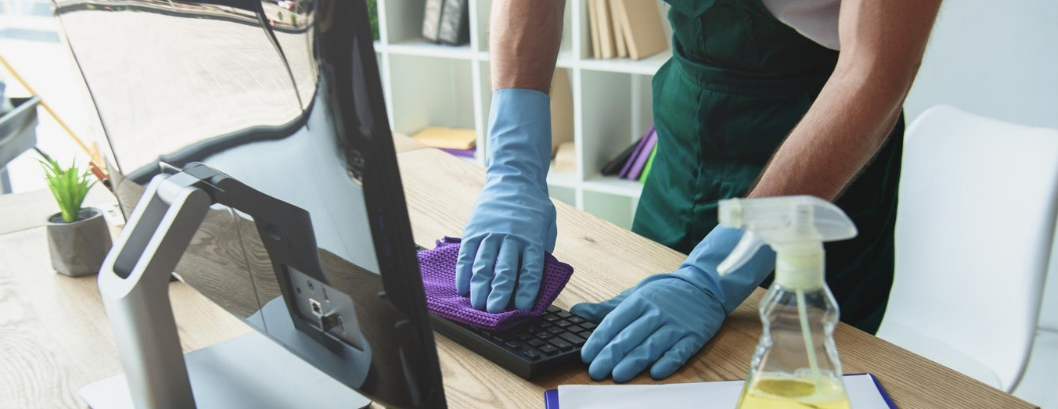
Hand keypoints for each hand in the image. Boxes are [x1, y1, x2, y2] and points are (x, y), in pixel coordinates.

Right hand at [456, 89, 556, 312]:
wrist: (513, 179)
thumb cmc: (533, 208)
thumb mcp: (546, 226)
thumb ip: (541, 251)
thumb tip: (535, 280)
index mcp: (533, 239)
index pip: (530, 270)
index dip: (526, 291)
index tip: (522, 308)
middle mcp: (511, 237)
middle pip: (504, 270)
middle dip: (499, 293)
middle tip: (494, 312)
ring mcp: (490, 233)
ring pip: (483, 264)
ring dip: (479, 287)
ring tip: (476, 304)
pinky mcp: (474, 230)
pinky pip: (467, 255)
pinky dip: (463, 273)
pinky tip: (462, 288)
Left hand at [571, 226, 775, 381]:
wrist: (704, 287)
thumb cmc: (664, 294)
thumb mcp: (634, 295)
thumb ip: (606, 308)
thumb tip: (576, 312)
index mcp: (639, 301)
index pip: (615, 322)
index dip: (599, 340)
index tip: (586, 355)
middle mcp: (657, 312)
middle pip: (630, 336)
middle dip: (611, 355)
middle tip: (596, 371)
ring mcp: (676, 325)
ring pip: (652, 345)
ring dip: (634, 362)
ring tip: (618, 376)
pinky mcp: (694, 336)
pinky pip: (680, 351)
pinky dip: (668, 362)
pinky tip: (656, 373)